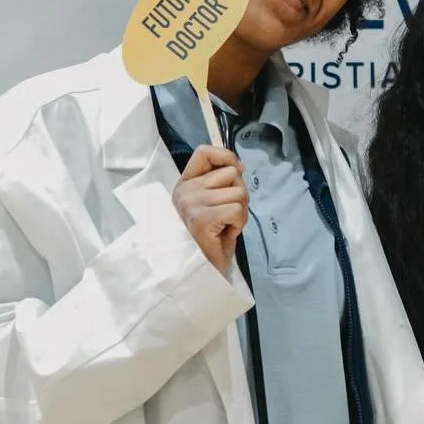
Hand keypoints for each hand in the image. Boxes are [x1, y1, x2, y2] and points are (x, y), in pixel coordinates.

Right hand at [172, 145, 247, 270]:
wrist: (200, 272)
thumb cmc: (210, 239)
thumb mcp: (214, 204)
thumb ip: (221, 183)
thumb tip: (238, 166)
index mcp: (185, 184)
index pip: (204, 152)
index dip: (226, 156)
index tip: (238, 171)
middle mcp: (184, 191)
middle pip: (231, 174)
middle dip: (239, 194)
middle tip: (228, 216)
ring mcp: (191, 204)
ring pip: (238, 192)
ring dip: (240, 213)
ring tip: (225, 226)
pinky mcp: (201, 218)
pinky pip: (237, 209)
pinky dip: (238, 224)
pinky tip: (224, 234)